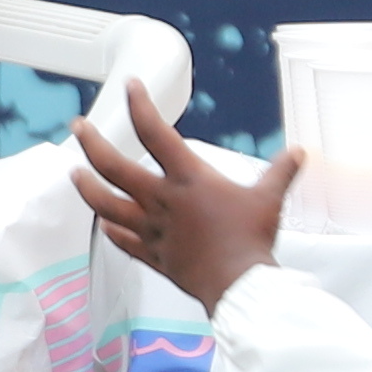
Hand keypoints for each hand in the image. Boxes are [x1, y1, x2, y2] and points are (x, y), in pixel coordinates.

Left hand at [73, 78, 295, 306]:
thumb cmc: (250, 241)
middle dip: (92, 143)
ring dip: (87, 187)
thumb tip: (297, 153)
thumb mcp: (269, 199)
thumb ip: (280, 172)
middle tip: (79, 126)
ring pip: (106, 204)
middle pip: (114, 166)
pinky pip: (123, 241)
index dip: (140, 106)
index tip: (130, 87)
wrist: (237, 285)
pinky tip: (104, 225)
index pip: (156, 133)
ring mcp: (152, 229)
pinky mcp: (153, 255)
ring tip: (74, 173)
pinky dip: (111, 231)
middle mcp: (162, 200)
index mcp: (188, 179)